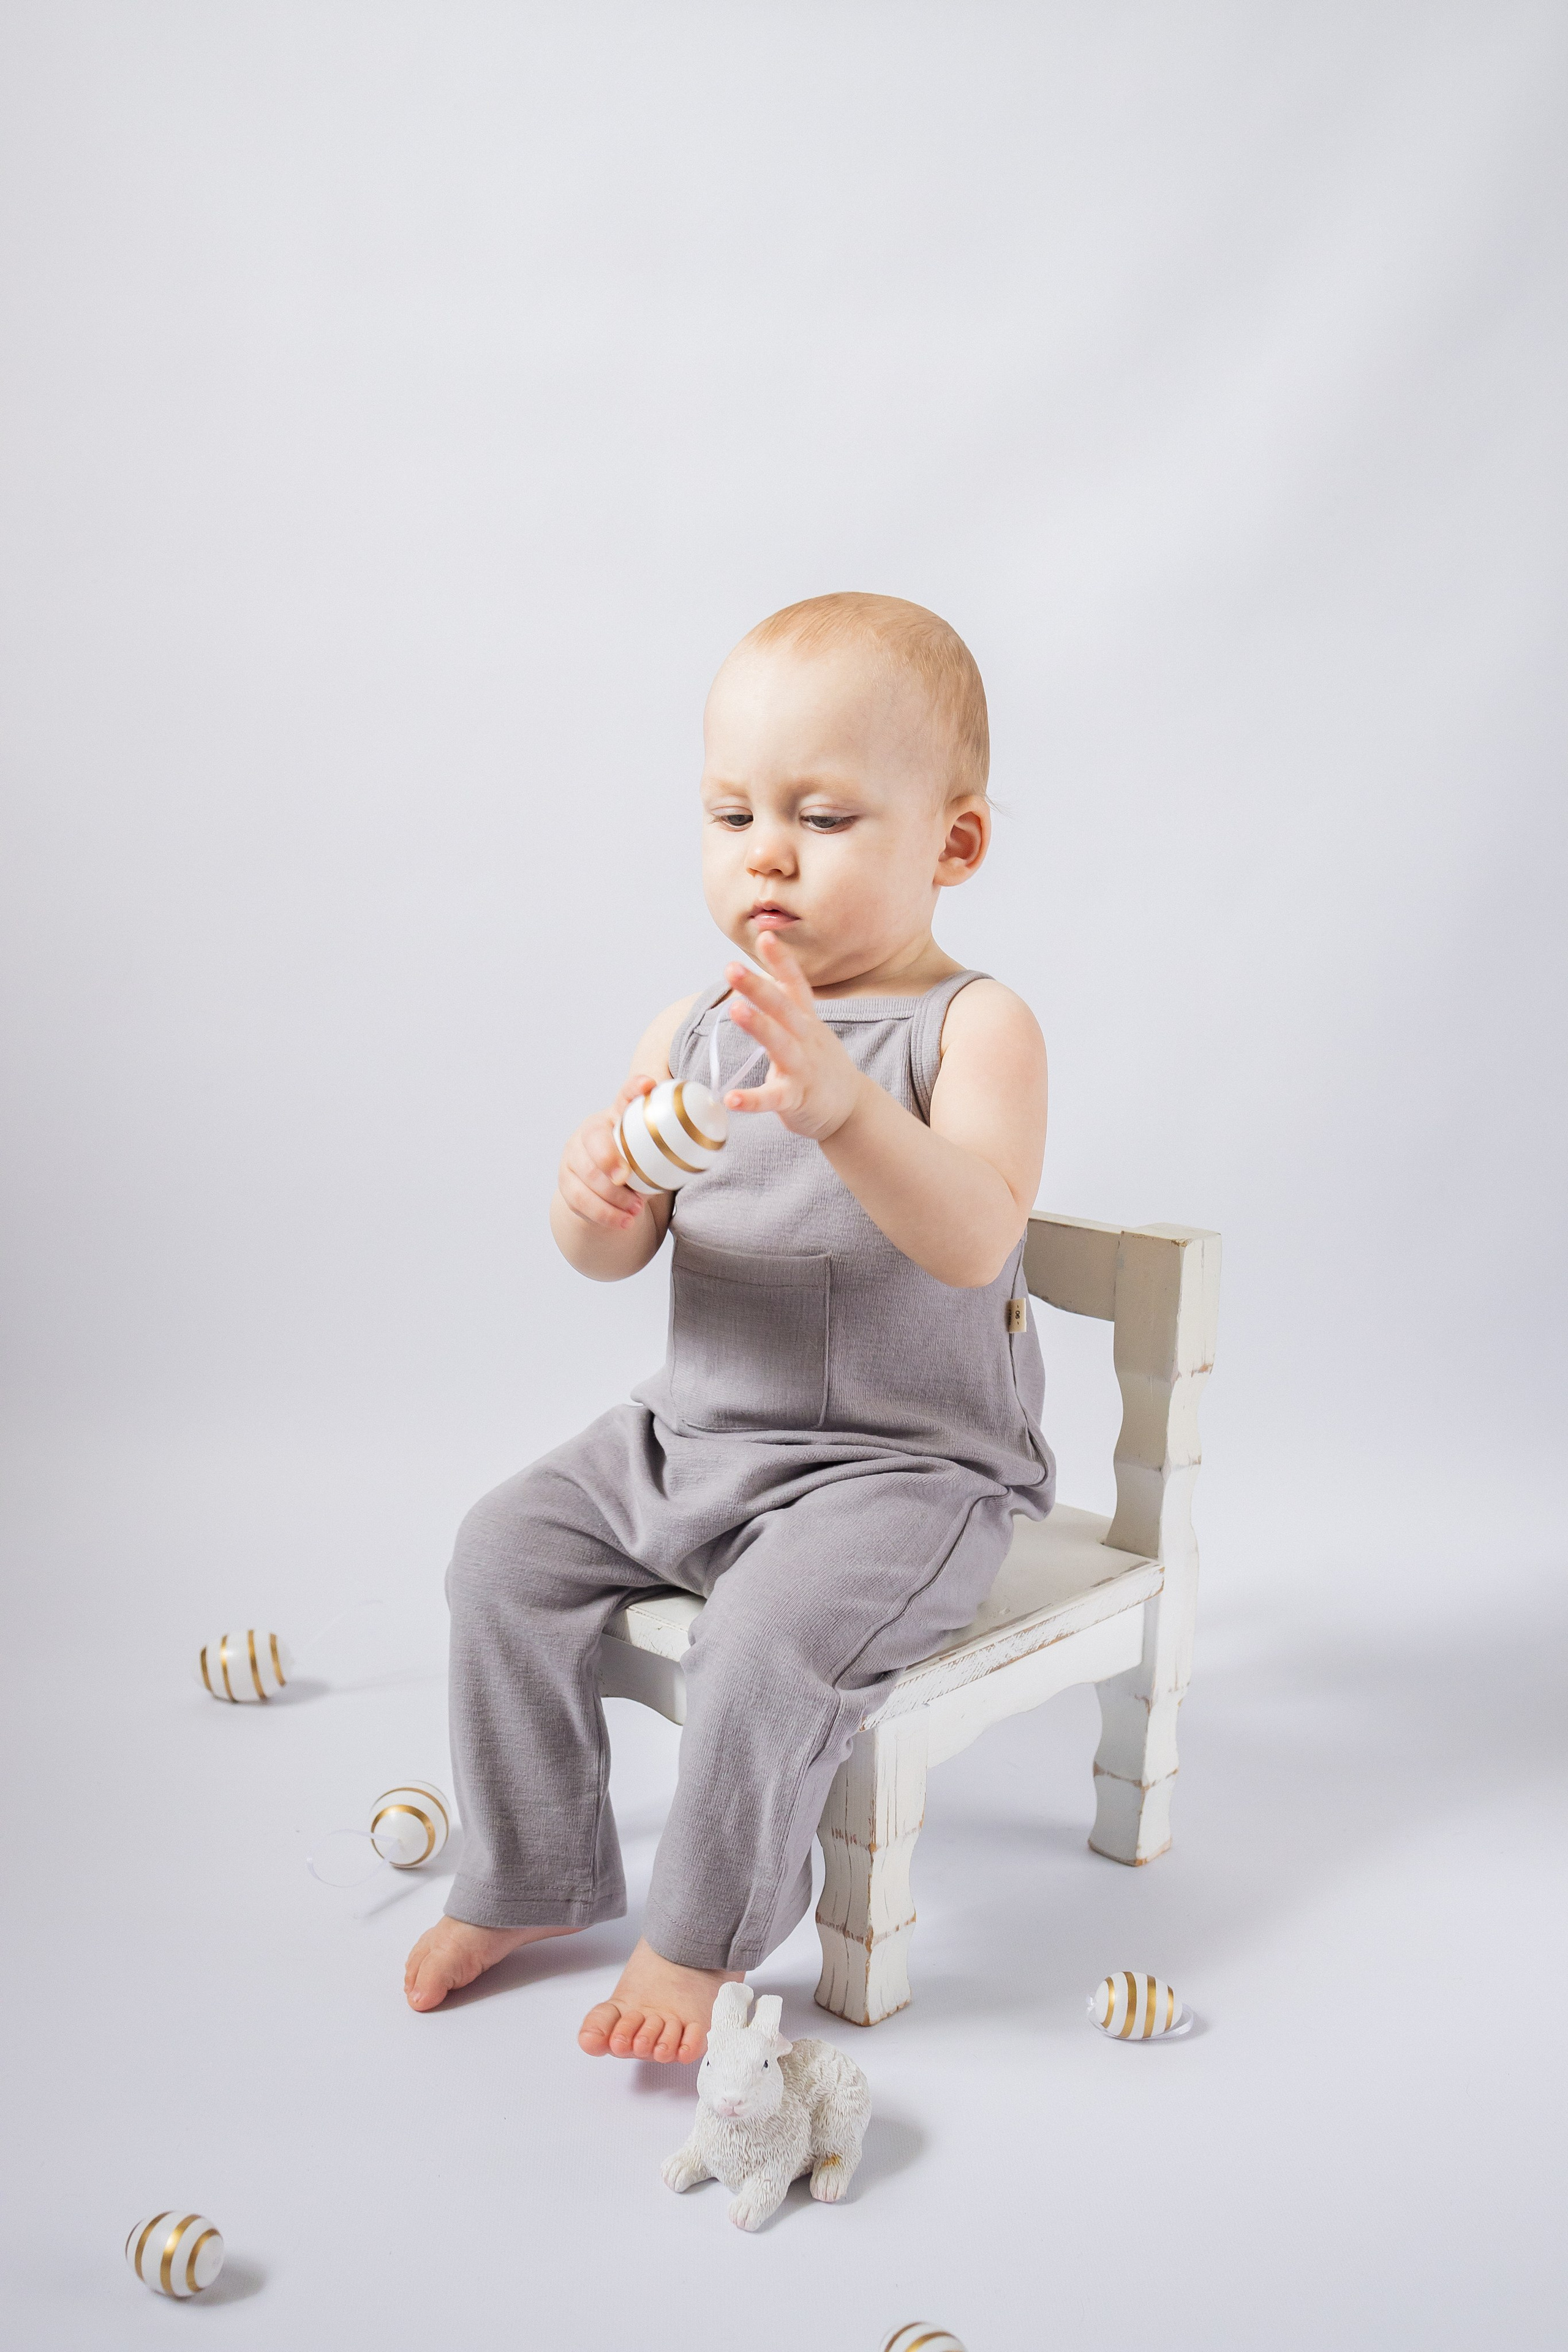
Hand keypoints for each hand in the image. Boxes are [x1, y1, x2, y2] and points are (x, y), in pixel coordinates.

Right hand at [556, 1076, 657, 1230]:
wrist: (605, 1184)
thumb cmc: (632, 1160)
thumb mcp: (649, 1149)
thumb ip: (668, 1141)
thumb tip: (704, 1136)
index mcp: (614, 1115)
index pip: (624, 1095)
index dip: (634, 1090)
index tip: (647, 1087)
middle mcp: (589, 1131)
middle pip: (595, 1141)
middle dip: (610, 1161)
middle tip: (630, 1182)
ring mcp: (573, 1157)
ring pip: (586, 1177)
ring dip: (613, 1197)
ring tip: (635, 1210)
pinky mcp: (567, 1183)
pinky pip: (580, 1200)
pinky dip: (604, 1214)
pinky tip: (624, 1221)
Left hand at [722, 933, 867, 1142]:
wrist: (851, 1108)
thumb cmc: (820, 1066)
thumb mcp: (809, 1029)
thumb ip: (787, 1006)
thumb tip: (762, 977)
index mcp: (806, 1021)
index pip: (795, 985)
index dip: (781, 961)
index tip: (765, 936)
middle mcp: (806, 1039)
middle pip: (783, 1008)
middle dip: (758, 987)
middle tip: (732, 968)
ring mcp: (802, 1068)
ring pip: (780, 1044)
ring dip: (759, 1026)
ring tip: (734, 1009)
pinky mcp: (796, 1098)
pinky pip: (772, 1098)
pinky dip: (751, 1099)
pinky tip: (731, 1098)